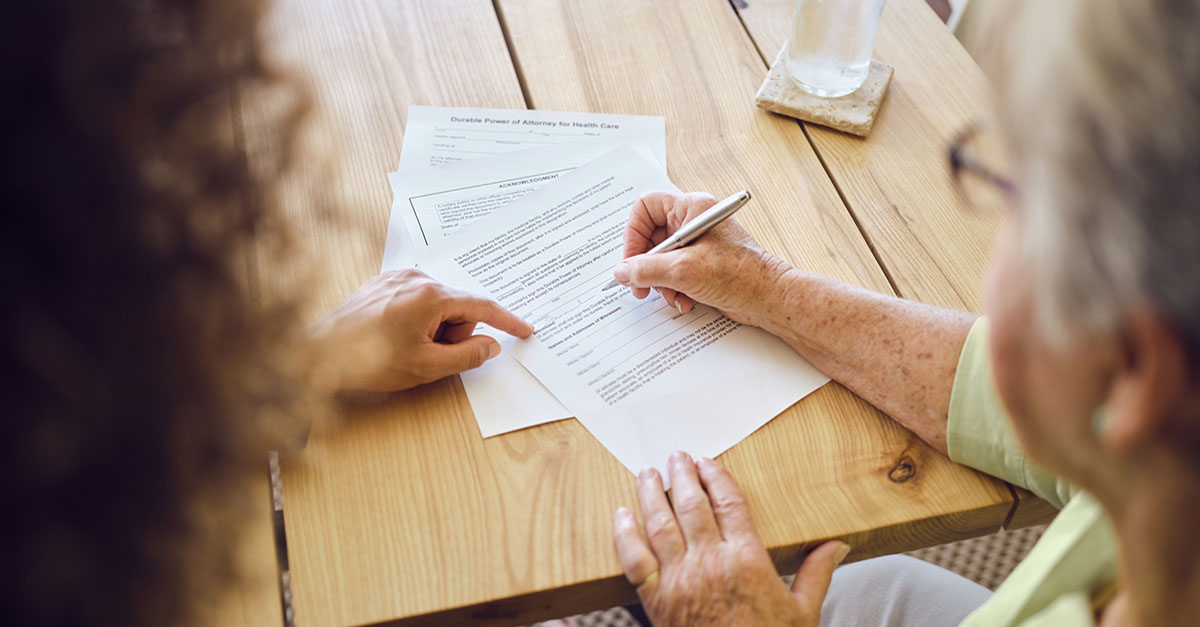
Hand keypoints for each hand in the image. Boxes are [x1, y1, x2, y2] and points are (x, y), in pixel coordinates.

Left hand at [309, 269, 532, 391]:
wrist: (317, 353)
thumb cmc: (368, 361)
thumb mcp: (426, 367)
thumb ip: (467, 355)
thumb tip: (491, 345)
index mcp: (431, 295)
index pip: (482, 306)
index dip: (507, 321)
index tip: (525, 330)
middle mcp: (417, 277)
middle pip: (459, 306)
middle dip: (455, 333)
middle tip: (430, 356)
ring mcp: (398, 276)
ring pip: (438, 304)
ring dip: (434, 328)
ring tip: (406, 347)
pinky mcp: (384, 282)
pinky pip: (418, 299)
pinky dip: (419, 320)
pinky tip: (396, 337)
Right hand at [611, 191, 793, 327]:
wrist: (770, 299)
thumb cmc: (741, 275)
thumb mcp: (683, 271)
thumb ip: (645, 269)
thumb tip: (622, 271)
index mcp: (691, 208)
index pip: (645, 207)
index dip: (633, 233)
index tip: (631, 260)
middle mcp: (693, 222)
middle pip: (650, 237)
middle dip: (645, 266)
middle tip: (640, 286)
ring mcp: (698, 244)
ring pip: (660, 259)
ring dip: (660, 282)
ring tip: (673, 296)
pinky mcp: (702, 265)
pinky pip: (674, 273)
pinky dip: (673, 289)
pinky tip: (685, 301)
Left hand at [613, 451, 849, 626]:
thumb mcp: (803, 613)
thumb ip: (816, 573)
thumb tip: (837, 544)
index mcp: (748, 561)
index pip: (729, 504)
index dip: (716, 477)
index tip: (707, 462)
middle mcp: (711, 563)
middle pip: (692, 505)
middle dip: (682, 475)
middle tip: (676, 456)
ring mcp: (679, 581)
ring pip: (660, 524)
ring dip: (652, 494)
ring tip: (648, 473)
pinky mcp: (656, 600)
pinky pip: (634, 559)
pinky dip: (625, 534)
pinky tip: (622, 514)